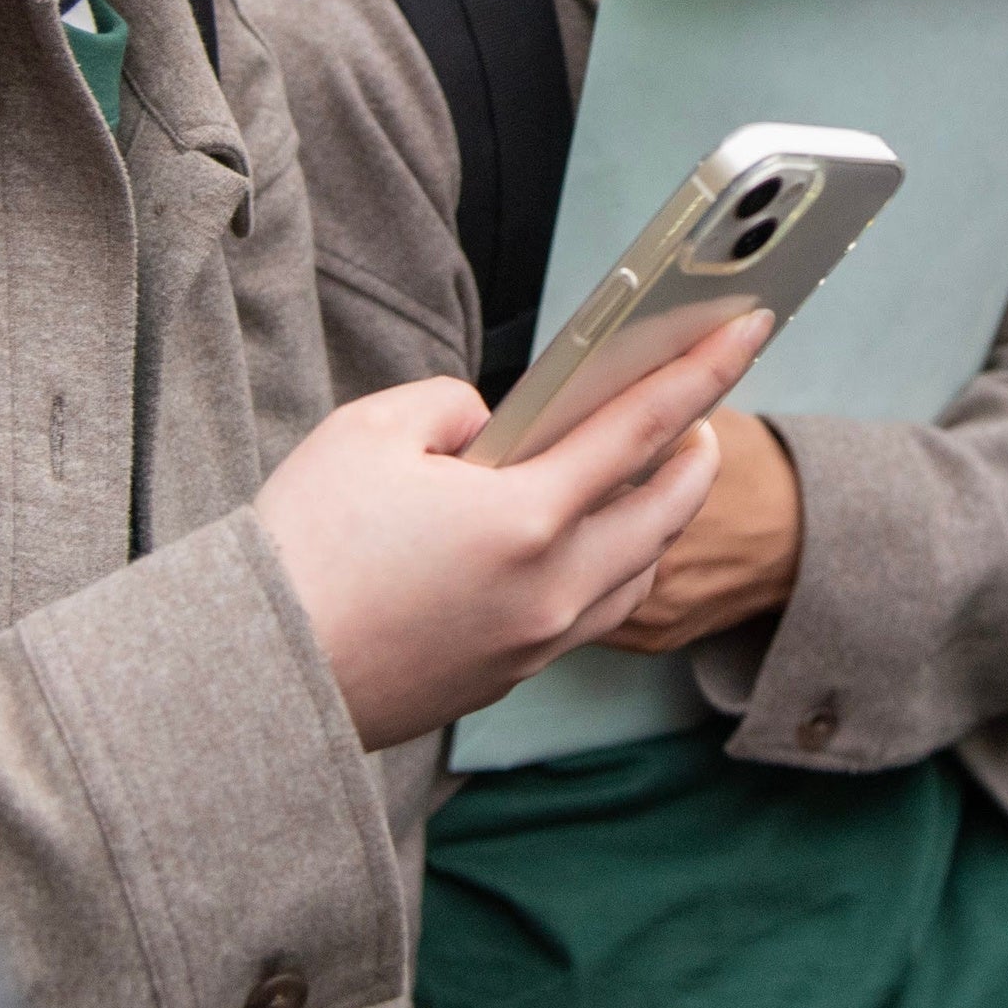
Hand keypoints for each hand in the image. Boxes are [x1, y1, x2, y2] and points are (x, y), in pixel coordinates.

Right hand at [253, 311, 771, 749]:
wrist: (256, 680)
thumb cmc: (303, 549)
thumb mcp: (370, 432)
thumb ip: (453, 408)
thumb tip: (492, 432)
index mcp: (526, 518)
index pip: (642, 427)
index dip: (704, 369)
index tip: (751, 328)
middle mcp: (551, 589)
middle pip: (665, 513)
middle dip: (696, 453)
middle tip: (703, 409)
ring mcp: (534, 642)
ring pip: (638, 574)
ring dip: (660, 518)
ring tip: (654, 475)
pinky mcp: (507, 676)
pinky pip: (596, 616)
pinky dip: (616, 570)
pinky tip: (591, 545)